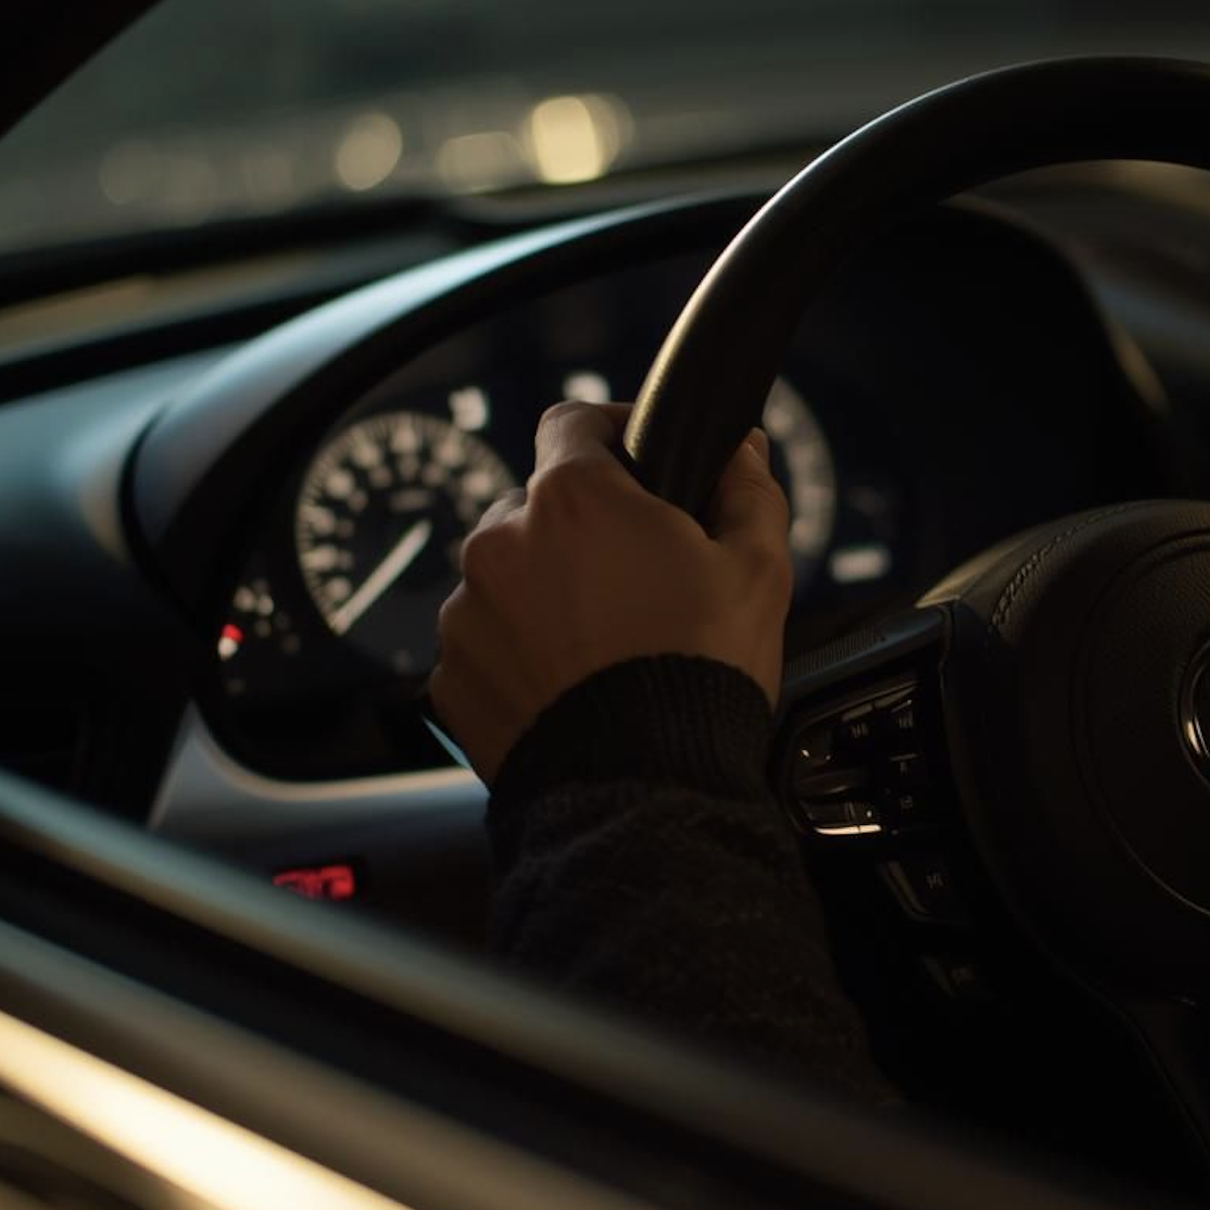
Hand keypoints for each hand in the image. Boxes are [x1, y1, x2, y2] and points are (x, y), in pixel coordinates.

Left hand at [429, 401, 792, 782]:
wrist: (643, 788)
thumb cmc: (699, 672)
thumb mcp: (757, 571)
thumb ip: (748, 492)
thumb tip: (743, 450)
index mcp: (573, 499)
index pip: (573, 421)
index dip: (611, 432)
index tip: (637, 458)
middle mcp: (501, 542)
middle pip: (537, 508)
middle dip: (582, 532)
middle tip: (637, 579)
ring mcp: (467, 613)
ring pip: (506, 579)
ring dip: (545, 595)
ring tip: (604, 646)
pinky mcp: (451, 678)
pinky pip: (485, 646)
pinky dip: (519, 657)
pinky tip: (571, 687)